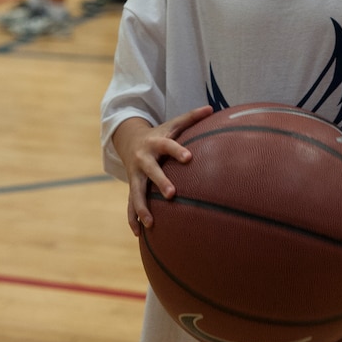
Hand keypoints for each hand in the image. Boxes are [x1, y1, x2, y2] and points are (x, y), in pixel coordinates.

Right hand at [112, 105, 212, 234]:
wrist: (130, 140)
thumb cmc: (160, 133)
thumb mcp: (173, 123)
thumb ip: (192, 117)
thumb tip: (212, 108)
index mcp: (156, 143)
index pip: (168, 145)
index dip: (178, 150)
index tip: (189, 157)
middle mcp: (144, 160)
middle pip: (151, 171)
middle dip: (160, 182)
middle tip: (172, 194)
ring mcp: (136, 175)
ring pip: (136, 192)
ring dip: (142, 208)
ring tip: (151, 224)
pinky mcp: (132, 186)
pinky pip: (130, 204)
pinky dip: (133, 218)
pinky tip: (138, 233)